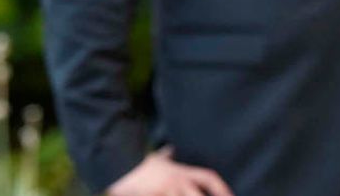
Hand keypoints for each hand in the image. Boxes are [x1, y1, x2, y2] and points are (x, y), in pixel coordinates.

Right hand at [108, 148, 233, 195]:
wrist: (118, 162)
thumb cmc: (138, 162)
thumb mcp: (157, 158)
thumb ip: (167, 156)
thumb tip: (171, 149)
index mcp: (181, 171)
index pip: (208, 177)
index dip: (221, 188)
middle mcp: (176, 181)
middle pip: (198, 194)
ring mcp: (164, 190)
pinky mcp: (152, 195)